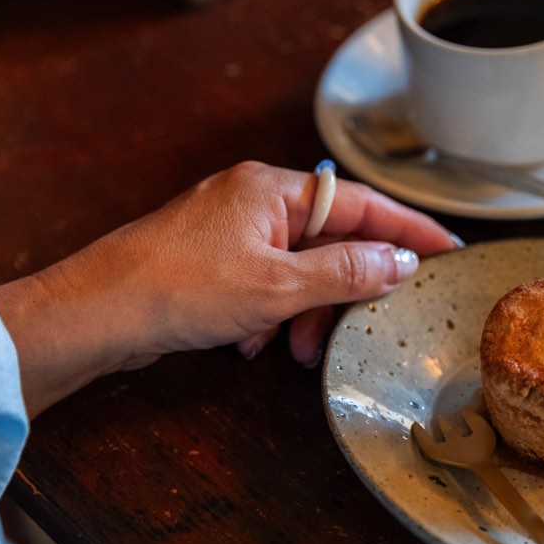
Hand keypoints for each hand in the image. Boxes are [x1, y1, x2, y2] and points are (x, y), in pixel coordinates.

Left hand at [0, 161, 460, 415]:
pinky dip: (270, 316)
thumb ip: (347, 272)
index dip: (409, 229)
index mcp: (273, 190)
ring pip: (297, 270)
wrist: (94, 316)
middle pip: (330, 240)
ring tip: (293, 352)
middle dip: (344, 291)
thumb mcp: (279, 286)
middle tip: (361, 328)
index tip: (449, 249)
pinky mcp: (211, 262)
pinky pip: (265, 285)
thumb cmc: (180, 289)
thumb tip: (402, 261)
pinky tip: (254, 346)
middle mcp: (254, 201)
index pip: (363, 204)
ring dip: (305, 313)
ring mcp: (230, 231)